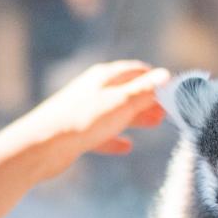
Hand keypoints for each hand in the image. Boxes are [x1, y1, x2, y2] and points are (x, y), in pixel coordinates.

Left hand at [1, 60, 168, 181]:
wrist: (42, 146)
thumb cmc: (83, 120)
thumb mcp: (121, 103)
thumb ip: (144, 91)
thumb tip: (166, 74)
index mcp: (105, 77)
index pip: (137, 70)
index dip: (157, 79)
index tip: (175, 91)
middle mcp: (94, 90)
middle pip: (128, 91)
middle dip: (149, 100)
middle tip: (169, 111)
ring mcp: (85, 110)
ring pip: (117, 111)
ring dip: (136, 117)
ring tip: (155, 124)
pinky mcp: (77, 132)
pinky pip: (102, 133)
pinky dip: (116, 138)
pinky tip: (126, 147)